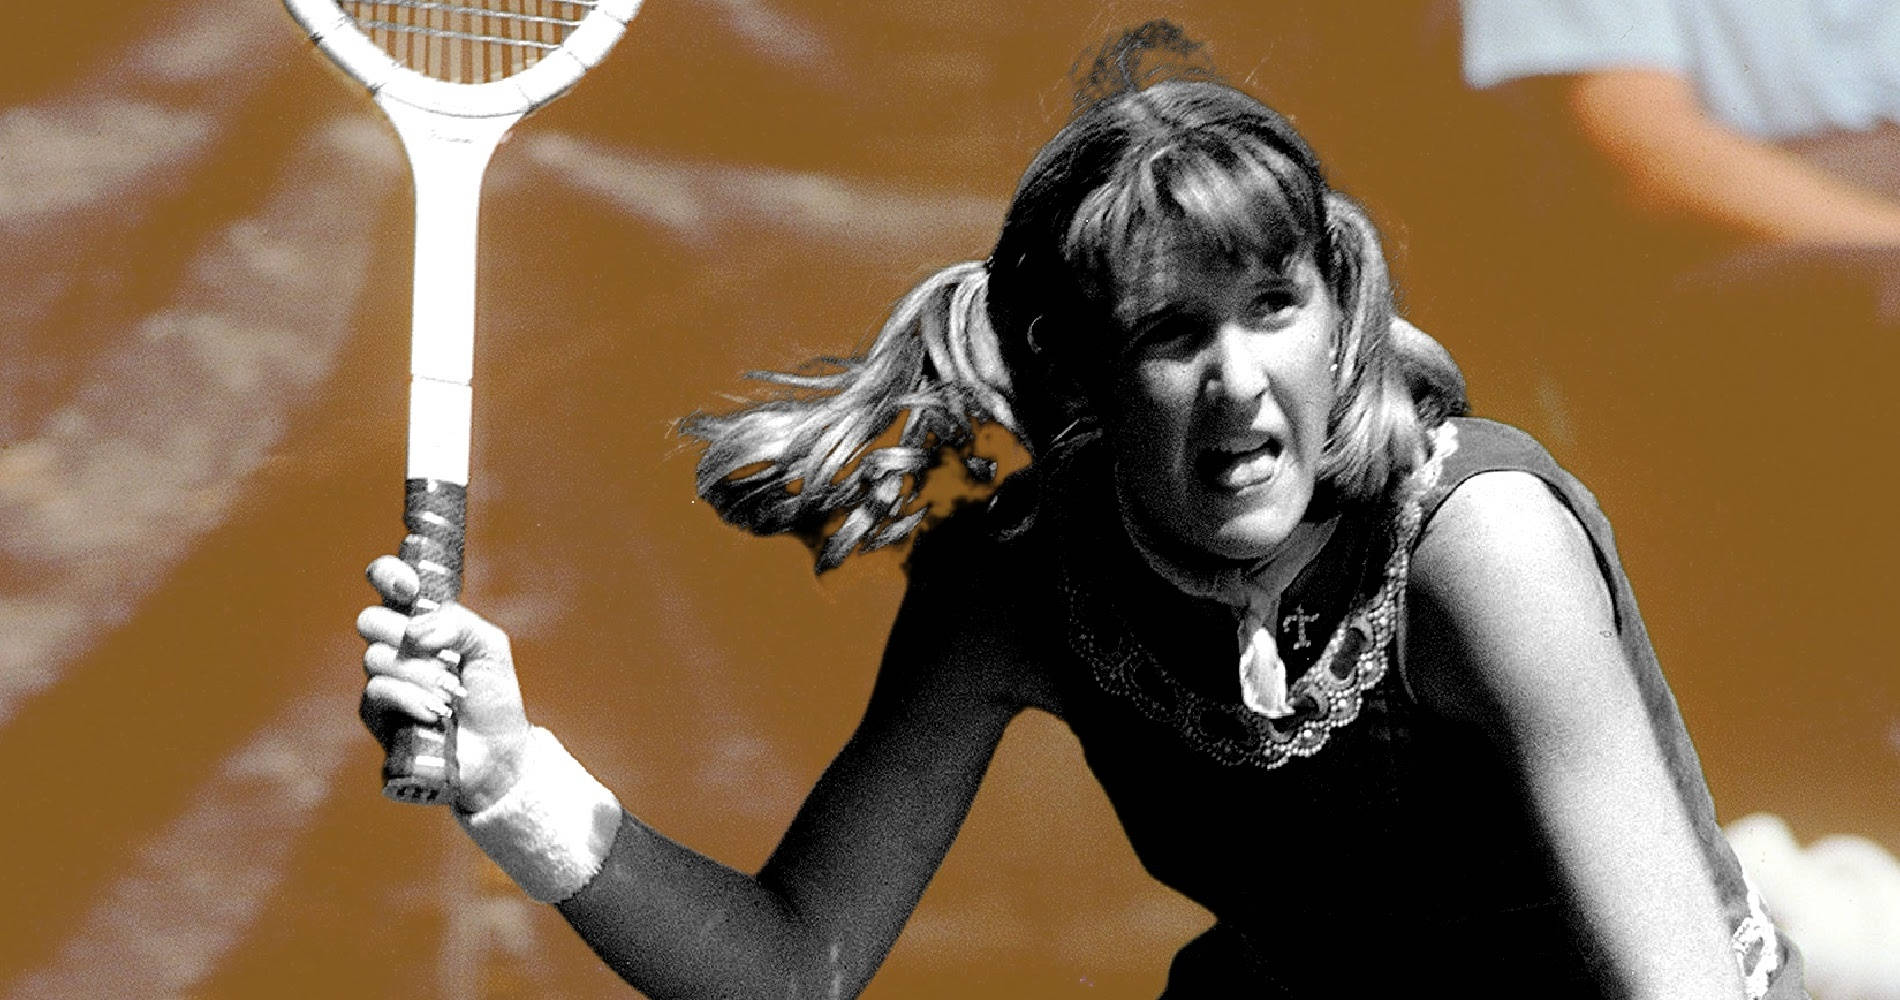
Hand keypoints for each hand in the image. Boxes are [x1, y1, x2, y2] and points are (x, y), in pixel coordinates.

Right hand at [357, 556, 532, 812]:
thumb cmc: (492, 695)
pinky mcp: (375, 714)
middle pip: (370, 620)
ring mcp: (383, 679)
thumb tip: (415, 631)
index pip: (388, 583)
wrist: (496, 750)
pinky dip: (412, 699)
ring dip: (422, 675)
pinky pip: (378, 691)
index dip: (389, 575)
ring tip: (452, 695)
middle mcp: (396, 646)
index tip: (410, 588)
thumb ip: (458, 623)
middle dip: (406, 635)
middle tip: (443, 657)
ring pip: (377, 658)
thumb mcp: (490, 647)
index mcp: (422, 621)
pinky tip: (437, 713)